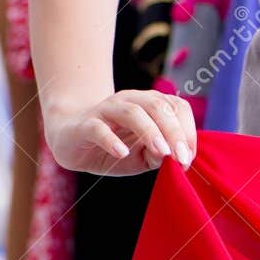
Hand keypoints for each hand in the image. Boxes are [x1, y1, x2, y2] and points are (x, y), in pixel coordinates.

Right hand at [44, 89, 195, 175]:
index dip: (187, 130)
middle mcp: (131, 101)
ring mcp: (107, 110)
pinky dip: (111, 140)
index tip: (189, 157)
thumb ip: (157, 156)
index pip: (176, 108)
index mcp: (150, 104)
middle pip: (158, 107)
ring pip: (132, 112)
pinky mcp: (85, 124)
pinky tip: (121, 153)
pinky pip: (98, 128)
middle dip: (174, 132)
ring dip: (150, 131)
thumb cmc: (114, 146)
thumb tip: (173, 158)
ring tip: (162, 152)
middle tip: (182, 158)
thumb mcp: (140, 156)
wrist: (70, 138)